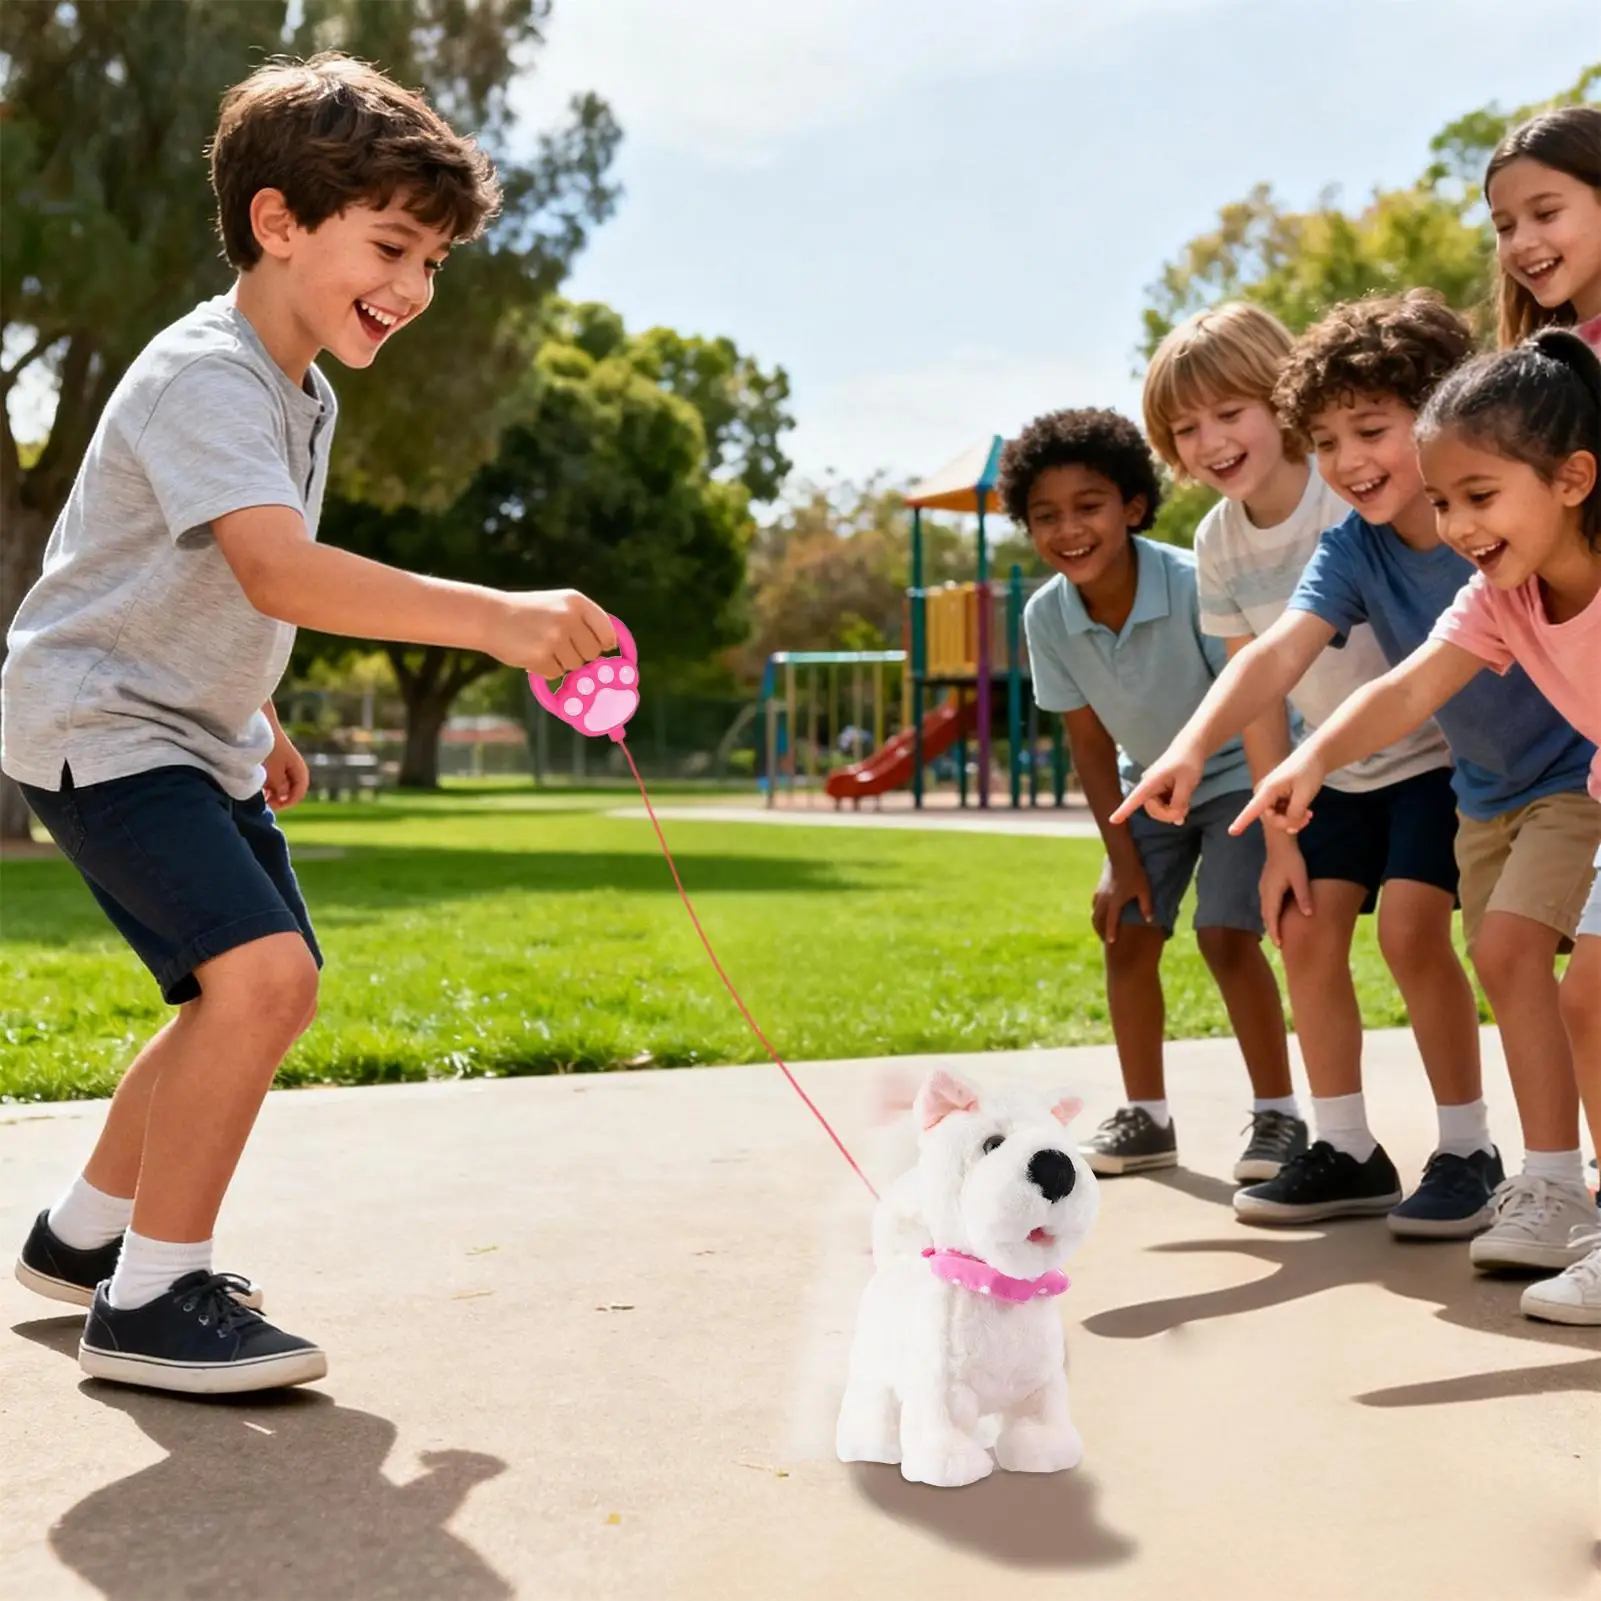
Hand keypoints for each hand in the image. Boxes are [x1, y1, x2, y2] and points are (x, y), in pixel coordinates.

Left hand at [262, 729, 308, 809]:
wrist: (259, 726)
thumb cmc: (268, 749)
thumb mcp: (273, 771)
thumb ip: (279, 787)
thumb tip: (281, 798)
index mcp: (299, 770)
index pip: (299, 792)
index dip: (288, 802)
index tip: (274, 805)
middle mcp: (293, 769)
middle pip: (290, 790)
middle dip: (279, 798)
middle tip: (265, 803)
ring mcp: (283, 766)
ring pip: (280, 785)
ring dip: (272, 792)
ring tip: (259, 796)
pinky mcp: (273, 763)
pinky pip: (273, 779)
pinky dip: (266, 785)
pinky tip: (256, 787)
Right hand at [483, 590, 615, 678]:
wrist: (489, 616)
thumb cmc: (528, 613)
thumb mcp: (558, 605)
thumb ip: (583, 622)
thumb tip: (609, 649)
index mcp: (577, 602)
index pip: (607, 633)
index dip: (603, 645)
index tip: (597, 649)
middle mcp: (569, 617)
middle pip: (592, 654)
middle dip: (579, 656)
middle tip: (559, 646)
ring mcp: (555, 637)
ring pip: (575, 666)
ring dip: (560, 663)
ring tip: (541, 646)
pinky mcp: (541, 655)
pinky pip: (556, 674)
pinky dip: (544, 669)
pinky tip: (531, 654)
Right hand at [1092, 854, 1154, 944]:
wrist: (1120, 854)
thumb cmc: (1134, 872)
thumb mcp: (1144, 890)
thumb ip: (1146, 906)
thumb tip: (1150, 920)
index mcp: (1114, 903)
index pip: (1111, 922)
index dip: (1110, 934)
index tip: (1110, 943)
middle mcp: (1104, 900)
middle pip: (1097, 919)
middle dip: (1099, 930)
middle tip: (1104, 938)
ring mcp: (1099, 893)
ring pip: (1094, 911)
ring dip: (1097, 921)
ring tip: (1101, 926)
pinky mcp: (1099, 886)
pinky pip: (1095, 903)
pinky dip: (1097, 910)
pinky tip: (1101, 910)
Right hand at [1111, 746, 1204, 825]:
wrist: (1191, 746)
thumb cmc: (1188, 761)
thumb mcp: (1188, 783)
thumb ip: (1180, 802)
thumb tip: (1176, 820)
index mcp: (1151, 781)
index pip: (1135, 798)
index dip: (1124, 810)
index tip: (1112, 820)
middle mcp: (1149, 786)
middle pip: (1152, 810)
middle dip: (1167, 814)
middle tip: (1185, 810)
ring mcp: (1154, 789)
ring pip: (1158, 810)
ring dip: (1172, 811)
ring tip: (1186, 804)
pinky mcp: (1160, 791)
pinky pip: (1163, 806)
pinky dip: (1173, 809)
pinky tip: (1184, 806)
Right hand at [1230, 748, 1324, 840]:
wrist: (1316, 755)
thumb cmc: (1309, 770)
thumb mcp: (1306, 793)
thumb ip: (1295, 812)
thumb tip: (1289, 827)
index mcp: (1269, 789)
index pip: (1252, 808)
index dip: (1241, 821)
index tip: (1231, 832)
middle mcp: (1265, 793)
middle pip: (1270, 818)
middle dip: (1288, 822)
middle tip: (1307, 818)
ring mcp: (1271, 795)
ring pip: (1277, 817)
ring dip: (1293, 820)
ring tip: (1308, 814)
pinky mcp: (1278, 797)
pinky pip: (1282, 813)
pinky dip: (1294, 815)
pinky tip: (1306, 812)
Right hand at [1257, 831, 1312, 948]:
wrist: (1279, 843)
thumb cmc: (1291, 860)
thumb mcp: (1300, 878)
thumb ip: (1303, 896)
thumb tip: (1308, 915)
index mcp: (1272, 895)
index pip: (1272, 919)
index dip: (1275, 933)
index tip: (1279, 945)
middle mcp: (1265, 893)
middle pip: (1266, 917)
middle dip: (1272, 930)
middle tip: (1279, 943)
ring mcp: (1263, 888)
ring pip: (1265, 910)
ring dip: (1270, 922)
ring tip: (1277, 931)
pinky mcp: (1265, 883)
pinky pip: (1266, 903)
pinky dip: (1269, 913)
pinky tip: (1275, 913)